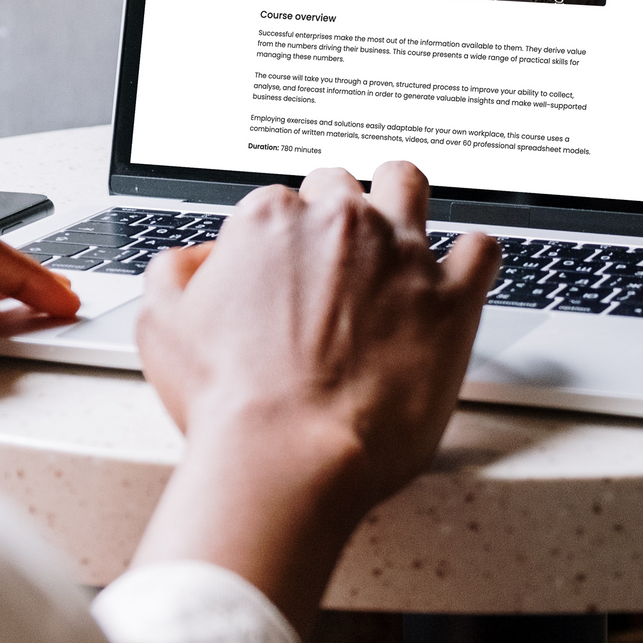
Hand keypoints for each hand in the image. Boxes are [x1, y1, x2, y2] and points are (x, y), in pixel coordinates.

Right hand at [130, 161, 498, 637]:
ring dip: (400, 201)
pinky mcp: (450, 298)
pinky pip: (480, 249)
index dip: (281, 240)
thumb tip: (197, 258)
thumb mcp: (161, 326)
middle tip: (333, 264)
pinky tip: (459, 273)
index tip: (284, 272)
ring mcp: (402, 255)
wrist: (288, 456)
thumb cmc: (230, 404)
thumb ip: (175, 272)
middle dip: (336, 218)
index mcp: (272, 219)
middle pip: (342, 189)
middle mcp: (342, 222)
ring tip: (396, 237)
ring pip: (408, 185)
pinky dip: (471, 256)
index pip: (281, 202)